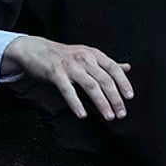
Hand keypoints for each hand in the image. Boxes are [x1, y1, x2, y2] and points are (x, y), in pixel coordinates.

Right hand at [2, 36, 133, 120]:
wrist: (35, 49)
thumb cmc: (63, 56)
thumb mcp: (87, 55)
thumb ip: (106, 64)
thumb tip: (127, 68)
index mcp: (94, 54)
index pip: (113, 68)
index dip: (123, 83)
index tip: (130, 97)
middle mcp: (84, 58)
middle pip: (105, 79)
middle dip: (115, 98)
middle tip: (121, 114)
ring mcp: (70, 66)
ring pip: (90, 86)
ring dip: (101, 103)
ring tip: (108, 116)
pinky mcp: (55, 73)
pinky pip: (68, 90)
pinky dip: (76, 103)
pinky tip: (83, 115)